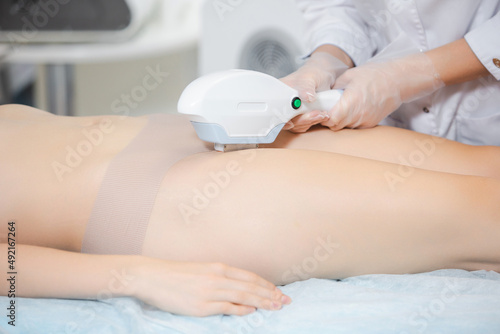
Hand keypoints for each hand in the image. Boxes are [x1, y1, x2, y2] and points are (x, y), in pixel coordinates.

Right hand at [131, 258, 291, 316]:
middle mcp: (218, 277)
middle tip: (287, 301)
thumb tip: (237, 290)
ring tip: (276, 307)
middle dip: (271, 294)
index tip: (279, 291)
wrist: (152, 276)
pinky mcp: (201, 306)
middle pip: (251, 286)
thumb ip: (219, 278)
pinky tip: (253, 311)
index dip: (266, 285)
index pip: (250, 277)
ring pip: (243, 296)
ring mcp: (210, 291)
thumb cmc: (176, 274)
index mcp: (218, 267)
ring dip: (263, 302)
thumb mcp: (201, 270)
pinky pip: (227, 308)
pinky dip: (242, 310)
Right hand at [281, 52, 348, 132]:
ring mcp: (291, 112)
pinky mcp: (300, 118)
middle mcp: (283, 104)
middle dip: (302, 120)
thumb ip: (307, 86)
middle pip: (285, 120)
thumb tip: (306, 96)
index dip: (281, 118)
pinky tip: (321, 115)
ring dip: (310, 122)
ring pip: (295, 125)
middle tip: (317, 113)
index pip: (275, 109)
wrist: (323, 79)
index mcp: (279, 93)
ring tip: (322, 113)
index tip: (291, 123)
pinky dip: (312, 122)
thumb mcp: (310, 77)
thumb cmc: (313, 74)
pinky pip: (302, 126)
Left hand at [321, 52, 443, 129]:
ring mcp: (366, 120)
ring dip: (339, 121)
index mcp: (352, 100)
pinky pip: (354, 127)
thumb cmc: (373, 75)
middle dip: (328, 119)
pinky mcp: (371, 123)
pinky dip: (349, 122)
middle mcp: (359, 114)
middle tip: (327, 110)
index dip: (323, 116)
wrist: (397, 81)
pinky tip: (350, 111)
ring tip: (339, 108)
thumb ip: (334, 88)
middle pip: (336, 125)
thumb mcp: (349, 76)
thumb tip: (322, 96)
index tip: (321, 109)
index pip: (331, 118)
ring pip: (344, 127)